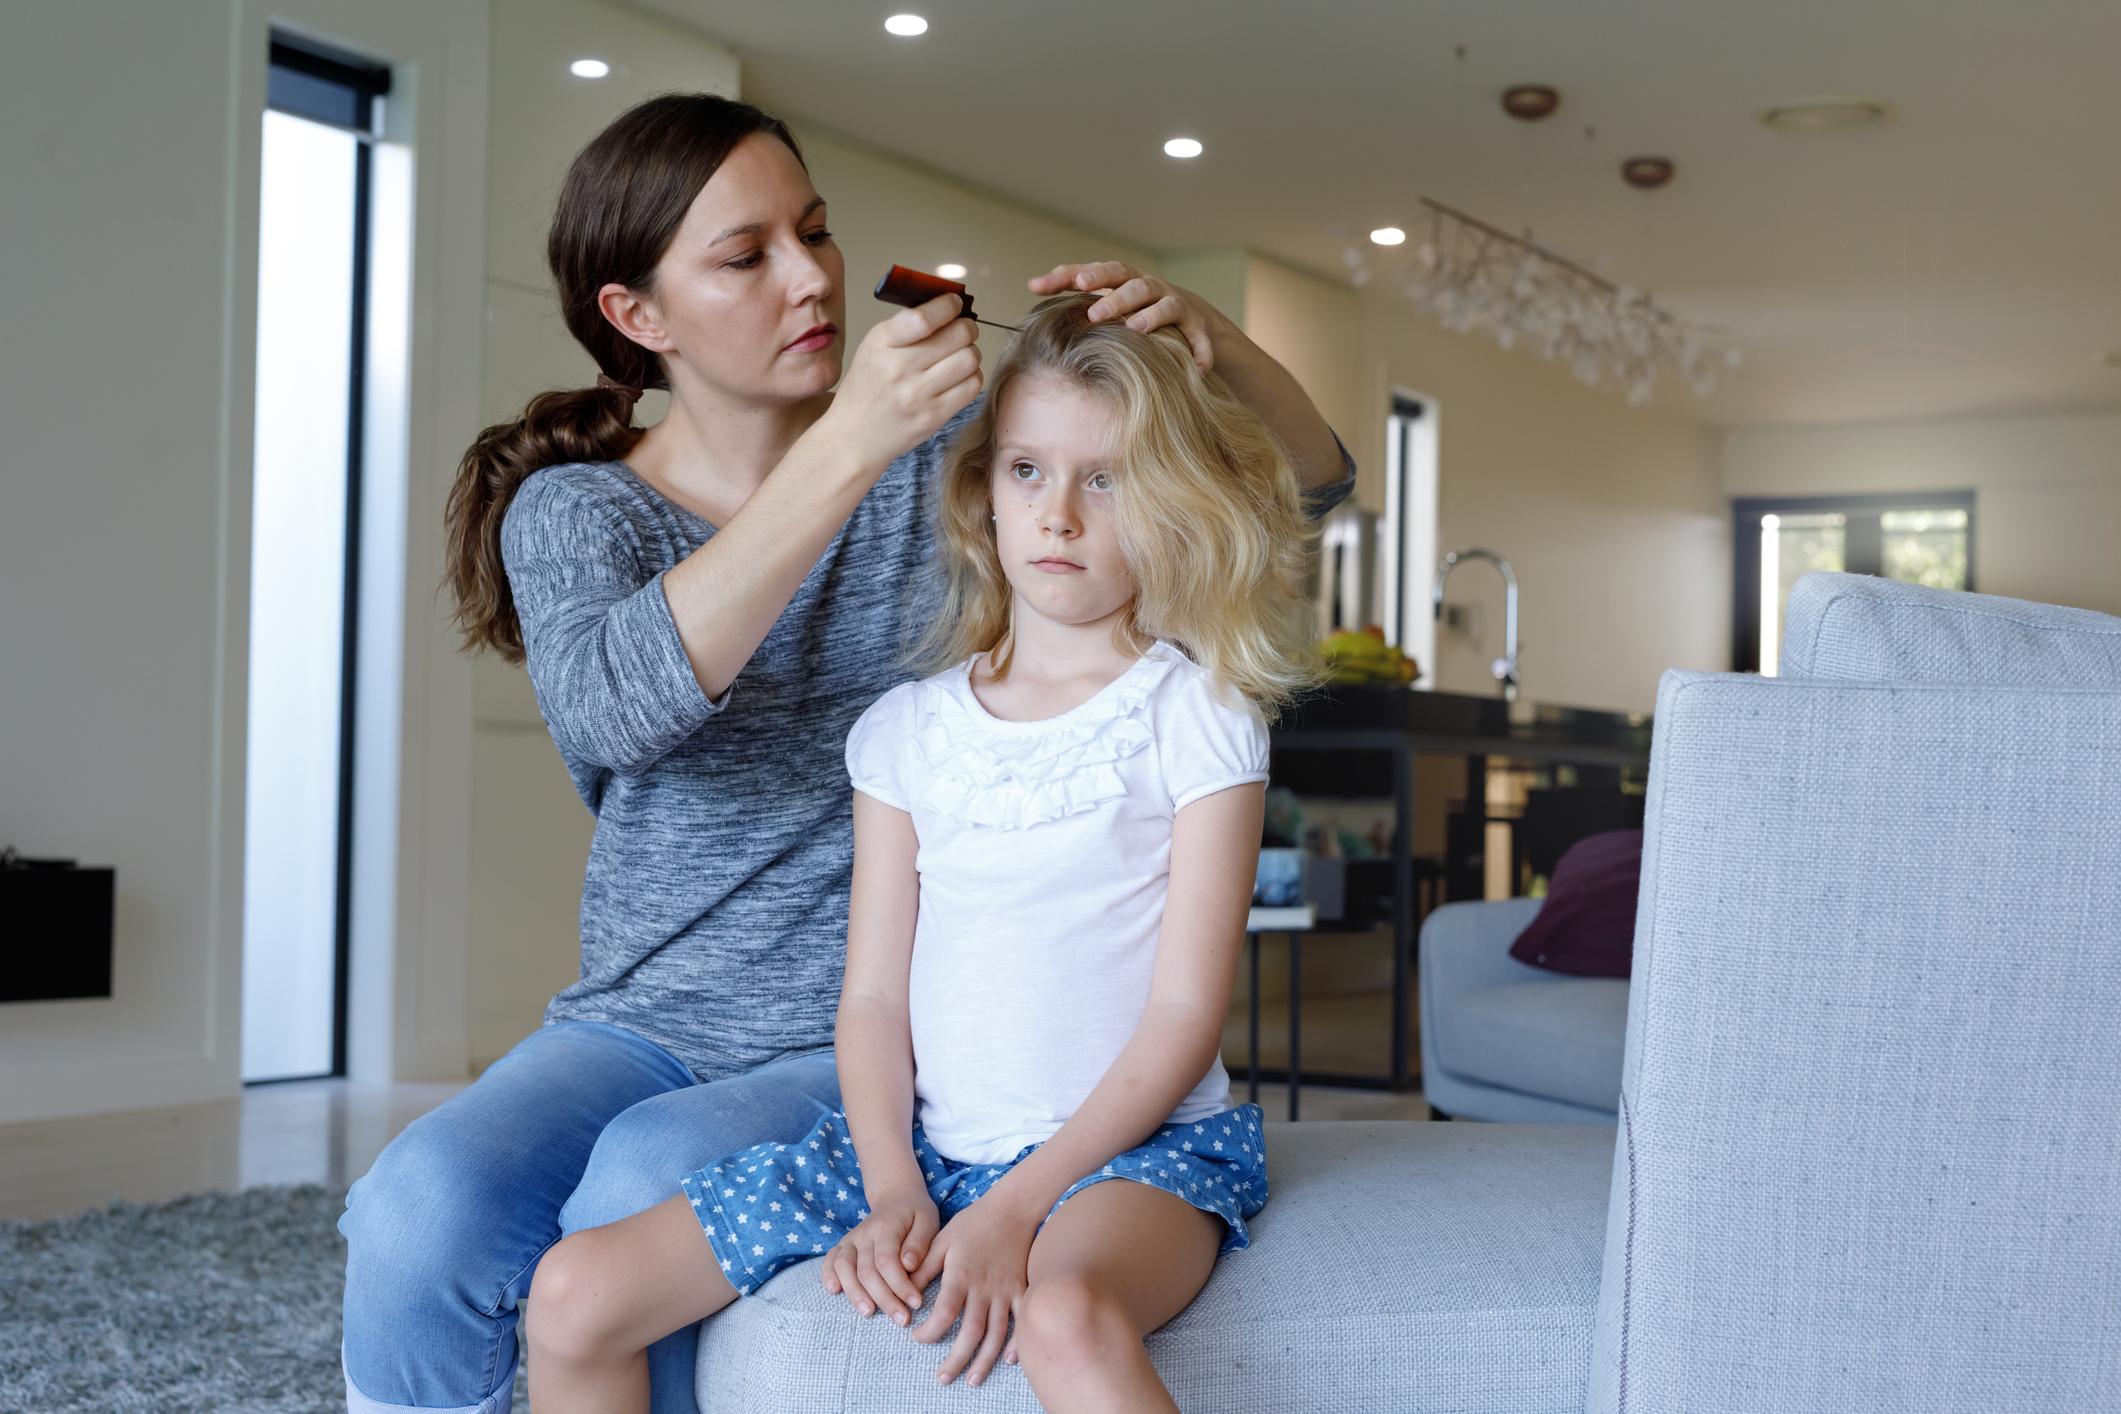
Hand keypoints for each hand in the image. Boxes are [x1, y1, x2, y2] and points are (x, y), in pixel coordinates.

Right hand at [820, 1189, 938, 1327]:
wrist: (896, 1197)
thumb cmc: (916, 1214)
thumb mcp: (928, 1221)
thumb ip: (919, 1243)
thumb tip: (908, 1265)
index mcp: (886, 1227)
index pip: (887, 1261)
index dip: (900, 1285)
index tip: (916, 1303)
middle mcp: (863, 1234)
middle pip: (866, 1271)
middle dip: (884, 1299)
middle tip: (901, 1319)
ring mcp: (850, 1240)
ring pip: (844, 1269)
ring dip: (855, 1294)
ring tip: (869, 1313)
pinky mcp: (843, 1246)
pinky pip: (829, 1262)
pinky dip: (828, 1276)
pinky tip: (834, 1292)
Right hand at [822, 293, 982, 467]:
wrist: (855, 435)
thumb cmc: (867, 387)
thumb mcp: (873, 347)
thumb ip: (905, 326)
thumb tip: (946, 305)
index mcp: (881, 344)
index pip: (924, 318)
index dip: (948, 306)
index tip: (955, 303)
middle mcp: (899, 369)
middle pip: (957, 336)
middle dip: (967, 328)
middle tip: (964, 329)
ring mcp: (918, 395)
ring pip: (969, 359)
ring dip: (972, 352)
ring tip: (961, 353)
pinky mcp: (934, 416)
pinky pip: (971, 386)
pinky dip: (972, 375)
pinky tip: (960, 375)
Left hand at [907, 1195, 1038, 1386]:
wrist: (1012, 1208)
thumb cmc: (973, 1223)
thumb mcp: (943, 1240)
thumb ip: (924, 1266)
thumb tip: (904, 1290)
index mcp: (961, 1275)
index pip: (944, 1313)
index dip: (929, 1331)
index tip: (917, 1337)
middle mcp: (985, 1287)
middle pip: (971, 1333)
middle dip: (956, 1359)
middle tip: (942, 1379)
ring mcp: (1006, 1290)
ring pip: (997, 1334)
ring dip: (984, 1360)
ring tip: (972, 1379)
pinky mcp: (1022, 1290)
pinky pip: (1021, 1321)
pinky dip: (1017, 1343)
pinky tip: (1009, 1360)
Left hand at [1028, 261, 1231, 371]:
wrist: (1189, 316)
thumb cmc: (1135, 306)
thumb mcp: (1106, 295)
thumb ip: (1071, 288)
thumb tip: (1032, 284)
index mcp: (1125, 280)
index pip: (1104, 271)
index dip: (1087, 275)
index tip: (1069, 284)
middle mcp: (1151, 287)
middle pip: (1134, 285)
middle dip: (1115, 298)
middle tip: (1093, 314)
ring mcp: (1176, 305)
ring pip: (1165, 304)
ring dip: (1151, 315)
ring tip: (1135, 329)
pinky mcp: (1197, 327)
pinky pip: (1199, 338)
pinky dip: (1199, 351)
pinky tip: (1196, 369)